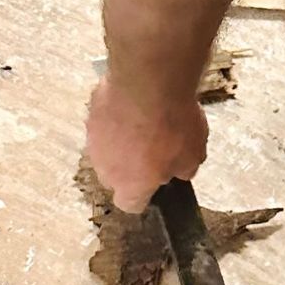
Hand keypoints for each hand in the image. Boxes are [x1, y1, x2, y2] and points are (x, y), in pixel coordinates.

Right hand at [86, 76, 207, 213]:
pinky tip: (137, 103)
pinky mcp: (91, 114)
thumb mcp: (194, 153)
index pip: (130, 204)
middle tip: (155, 148)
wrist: (147, 81)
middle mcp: (105, 169)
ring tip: (147, 121)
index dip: (144, 195)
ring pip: (108, 149)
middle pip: (116, 176)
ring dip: (122, 141)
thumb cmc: (171, 123)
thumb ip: (184, 169)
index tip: (156, 182)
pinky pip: (105, 123)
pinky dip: (117, 118)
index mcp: (129, 186)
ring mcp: (93, 141)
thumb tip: (179, 171)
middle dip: (132, 166)